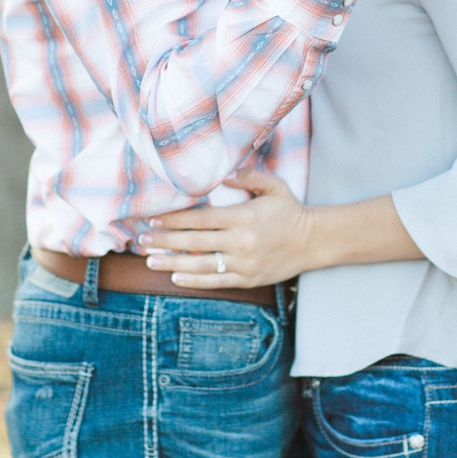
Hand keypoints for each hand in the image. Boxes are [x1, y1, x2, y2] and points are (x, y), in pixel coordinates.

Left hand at [138, 170, 317, 287]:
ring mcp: (244, 263)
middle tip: (142, 240)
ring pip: (200, 264)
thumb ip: (249, 177)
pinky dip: (194, 280)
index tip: (154, 219)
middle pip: (194, 242)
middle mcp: (241, 241)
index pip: (200, 219)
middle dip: (165, 241)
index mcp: (244, 217)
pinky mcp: (248, 278)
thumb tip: (224, 176)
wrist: (313, 241)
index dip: (174, 220)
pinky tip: (176, 277)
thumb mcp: (274, 187)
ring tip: (151, 261)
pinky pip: (216, 281)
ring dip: (172, 263)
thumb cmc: (290, 211)